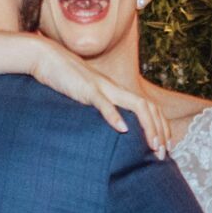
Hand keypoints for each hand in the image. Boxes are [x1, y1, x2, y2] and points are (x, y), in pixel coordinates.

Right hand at [27, 38, 170, 157]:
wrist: (47, 59)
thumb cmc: (66, 82)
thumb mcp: (88, 99)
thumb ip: (102, 111)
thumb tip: (112, 129)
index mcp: (117, 93)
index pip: (149, 108)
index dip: (160, 128)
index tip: (163, 148)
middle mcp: (116, 90)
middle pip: (149, 108)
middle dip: (160, 131)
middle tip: (163, 154)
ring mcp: (103, 89)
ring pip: (136, 105)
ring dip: (148, 126)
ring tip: (153, 145)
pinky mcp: (87, 90)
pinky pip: (104, 103)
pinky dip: (114, 116)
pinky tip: (122, 130)